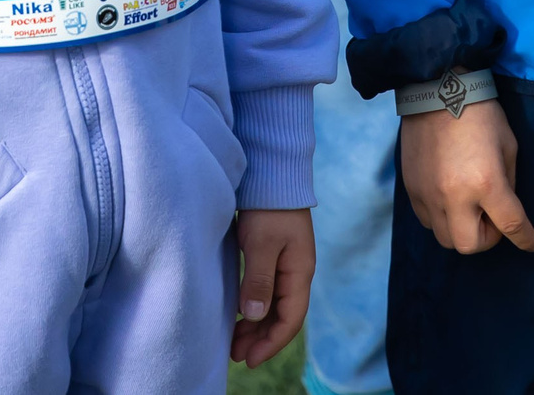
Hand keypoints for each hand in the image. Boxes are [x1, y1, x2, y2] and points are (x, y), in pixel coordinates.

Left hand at [231, 207, 313, 366]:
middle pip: (282, 316)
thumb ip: (259, 281)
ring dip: (256, 326)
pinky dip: (254, 309)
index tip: (249, 359)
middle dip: (261, 339)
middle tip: (235, 354)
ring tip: (233, 341)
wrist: (273, 175)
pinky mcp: (274, 258)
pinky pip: (267, 293)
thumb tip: (255, 316)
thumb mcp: (261, 245)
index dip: (271, 342)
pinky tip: (239, 315)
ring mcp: (286, 265)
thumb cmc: (269, 209)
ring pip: (273, 306)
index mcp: (300, 272)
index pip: (290, 319)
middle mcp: (296, 273)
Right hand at [401, 99, 533, 253]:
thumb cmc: (480, 114)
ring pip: (446, 238)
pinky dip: (442, 218)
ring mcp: (429, 195)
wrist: (437, 91)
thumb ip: (508, 183)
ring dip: (463, 229)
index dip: (526, 239)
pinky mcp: (412, 190)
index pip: (511, 226)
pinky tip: (450, 197)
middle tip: (492, 218)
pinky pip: (428, 221)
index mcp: (486, 182)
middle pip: (470, 246)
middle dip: (487, 238)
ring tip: (470, 206)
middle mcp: (455, 195)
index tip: (533, 244)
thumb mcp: (508, 145)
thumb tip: (505, 209)